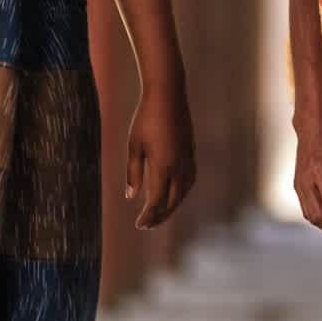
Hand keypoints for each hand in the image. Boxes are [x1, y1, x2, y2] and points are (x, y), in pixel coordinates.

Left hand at [125, 76, 194, 228]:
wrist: (168, 95)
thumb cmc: (146, 119)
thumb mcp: (134, 146)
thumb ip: (134, 173)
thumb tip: (130, 197)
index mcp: (163, 166)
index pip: (156, 201)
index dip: (148, 216)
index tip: (139, 226)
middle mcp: (179, 166)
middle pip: (172, 201)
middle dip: (160, 216)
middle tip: (147, 225)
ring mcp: (188, 159)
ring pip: (183, 192)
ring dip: (172, 206)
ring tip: (160, 214)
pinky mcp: (191, 151)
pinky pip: (189, 180)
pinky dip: (182, 192)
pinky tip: (175, 193)